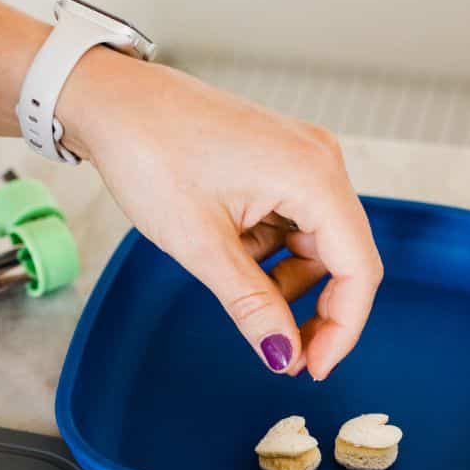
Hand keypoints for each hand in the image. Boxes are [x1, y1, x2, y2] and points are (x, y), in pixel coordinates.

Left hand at [60, 48, 382, 379]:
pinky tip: (232, 253)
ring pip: (318, 242)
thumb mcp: (201, 245)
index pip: (358, 269)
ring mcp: (301, 156)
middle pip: (345, 256)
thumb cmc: (149, 153)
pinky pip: (294, 219)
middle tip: (284, 353)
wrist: (110, 100)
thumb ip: (252, 304)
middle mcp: (320, 161)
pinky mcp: (280, 159)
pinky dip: (271, 251)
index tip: (312, 369)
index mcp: (313, 176)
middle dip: (318, 309)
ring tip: (238, 292)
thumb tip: (283, 355)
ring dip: (288, 280)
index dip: (342, 328)